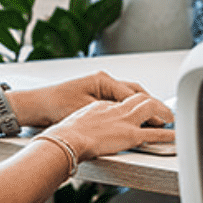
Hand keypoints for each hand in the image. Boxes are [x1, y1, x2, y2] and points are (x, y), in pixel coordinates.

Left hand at [15, 71, 152, 126]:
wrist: (37, 106)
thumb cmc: (56, 106)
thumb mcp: (89, 111)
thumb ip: (113, 114)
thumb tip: (133, 122)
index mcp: (103, 81)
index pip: (134, 95)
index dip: (150, 109)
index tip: (162, 119)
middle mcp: (103, 81)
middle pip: (135, 93)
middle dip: (150, 105)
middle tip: (165, 118)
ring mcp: (99, 87)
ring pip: (128, 96)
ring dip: (140, 107)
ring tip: (154, 120)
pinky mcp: (94, 96)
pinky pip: (118, 101)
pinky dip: (128, 109)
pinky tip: (133, 120)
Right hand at [40, 91, 173, 160]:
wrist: (67, 138)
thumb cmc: (66, 134)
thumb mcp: (76, 122)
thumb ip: (85, 125)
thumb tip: (83, 134)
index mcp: (102, 106)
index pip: (123, 101)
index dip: (133, 105)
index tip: (138, 109)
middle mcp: (116, 109)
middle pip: (141, 98)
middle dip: (153, 103)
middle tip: (162, 109)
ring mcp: (125, 121)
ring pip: (151, 109)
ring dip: (163, 113)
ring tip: (171, 119)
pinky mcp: (131, 135)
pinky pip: (154, 134)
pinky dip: (167, 135)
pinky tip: (174, 136)